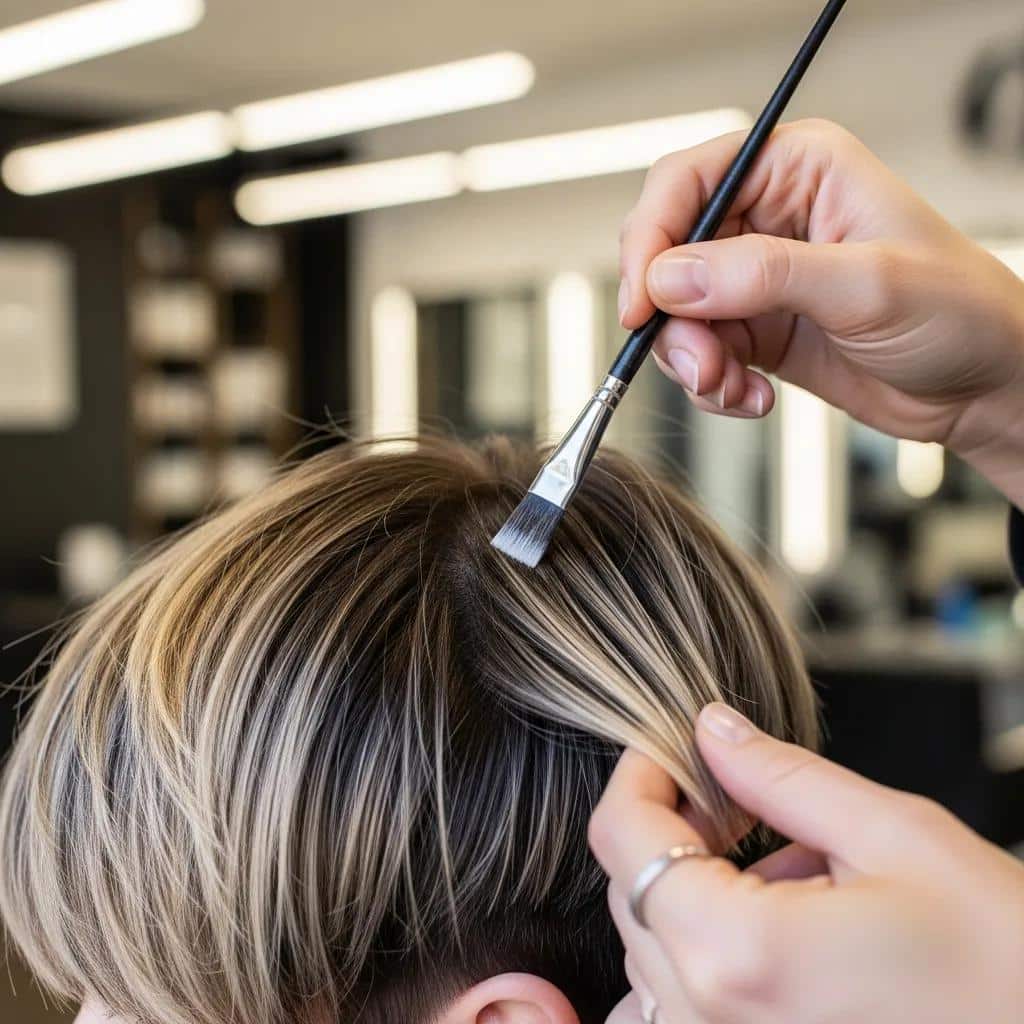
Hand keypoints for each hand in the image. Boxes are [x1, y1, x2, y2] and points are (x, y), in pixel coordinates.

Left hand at [589, 702, 1023, 1023]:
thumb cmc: (1007, 966)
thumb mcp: (896, 836)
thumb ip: (781, 777)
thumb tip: (712, 730)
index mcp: (735, 951)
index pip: (622, 836)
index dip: (640, 773)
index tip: (672, 746)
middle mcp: (712, 1018)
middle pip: (630, 891)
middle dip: (670, 827)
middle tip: (736, 798)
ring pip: (651, 948)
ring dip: (692, 891)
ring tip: (783, 870)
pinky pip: (680, 1007)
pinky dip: (704, 956)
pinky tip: (779, 933)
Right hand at [619, 119, 1023, 504]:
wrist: (983, 387)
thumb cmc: (958, 312)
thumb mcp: (866, 285)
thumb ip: (764, 275)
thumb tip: (672, 277)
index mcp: (798, 170)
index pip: (688, 182)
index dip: (651, 239)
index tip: (643, 302)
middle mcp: (768, 217)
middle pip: (669, 252)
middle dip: (671, 316)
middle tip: (699, 362)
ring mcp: (757, 278)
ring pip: (676, 313)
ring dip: (692, 361)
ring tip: (732, 387)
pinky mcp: (755, 329)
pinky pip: (699, 353)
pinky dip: (712, 385)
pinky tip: (751, 398)